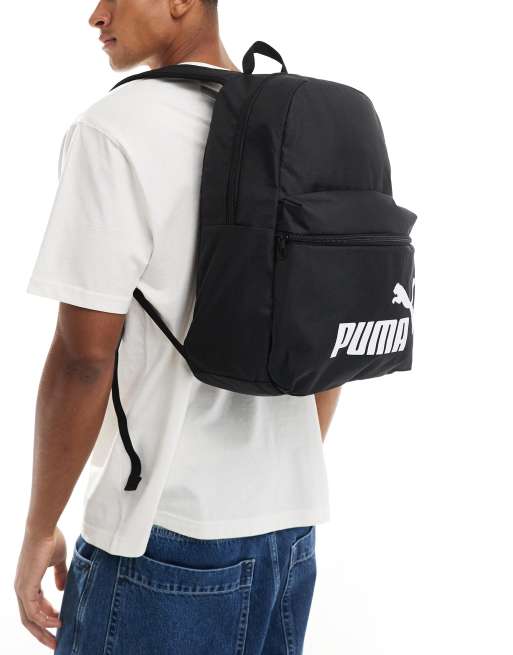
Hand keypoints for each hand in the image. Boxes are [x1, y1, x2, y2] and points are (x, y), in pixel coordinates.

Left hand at [14, 526, 67, 649]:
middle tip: (55, 643)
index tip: (61, 624)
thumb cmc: (51, 540)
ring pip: (29, 619)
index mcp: (28, 582)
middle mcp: (21, 589)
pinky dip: (45, 620)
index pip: (35, 607)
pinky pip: (33, 612)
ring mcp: (21, 589)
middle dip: (42, 633)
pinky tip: (57, 622)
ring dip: (44, 630)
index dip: (47, 618)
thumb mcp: (57, 561)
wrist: (44, 529)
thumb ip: (60, 574)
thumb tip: (62, 588)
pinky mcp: (25, 588)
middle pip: (29, 619)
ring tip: (58, 638)